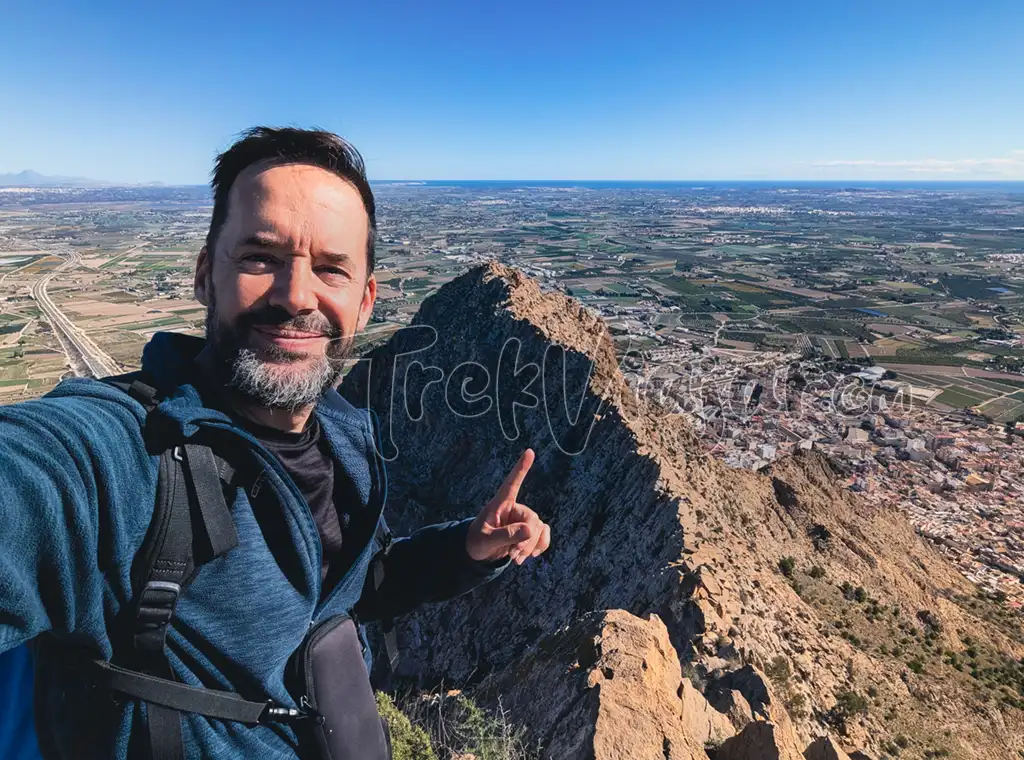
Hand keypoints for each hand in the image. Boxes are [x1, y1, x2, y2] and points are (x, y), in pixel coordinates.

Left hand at [466, 449, 550, 565]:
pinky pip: (544, 535)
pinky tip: (530, 556)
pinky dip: (540, 546)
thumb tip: (529, 530)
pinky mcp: (529, 531)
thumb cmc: (477, 542)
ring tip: (516, 559)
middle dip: (526, 540)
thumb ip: (505, 535)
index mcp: (500, 504)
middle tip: (514, 555)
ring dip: (531, 546)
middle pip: (532, 519)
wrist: (479, 554)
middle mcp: (514, 509)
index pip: (512, 483)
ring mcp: (523, 520)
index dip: (521, 468)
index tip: (529, 451)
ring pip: (539, 529)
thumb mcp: (485, 540)